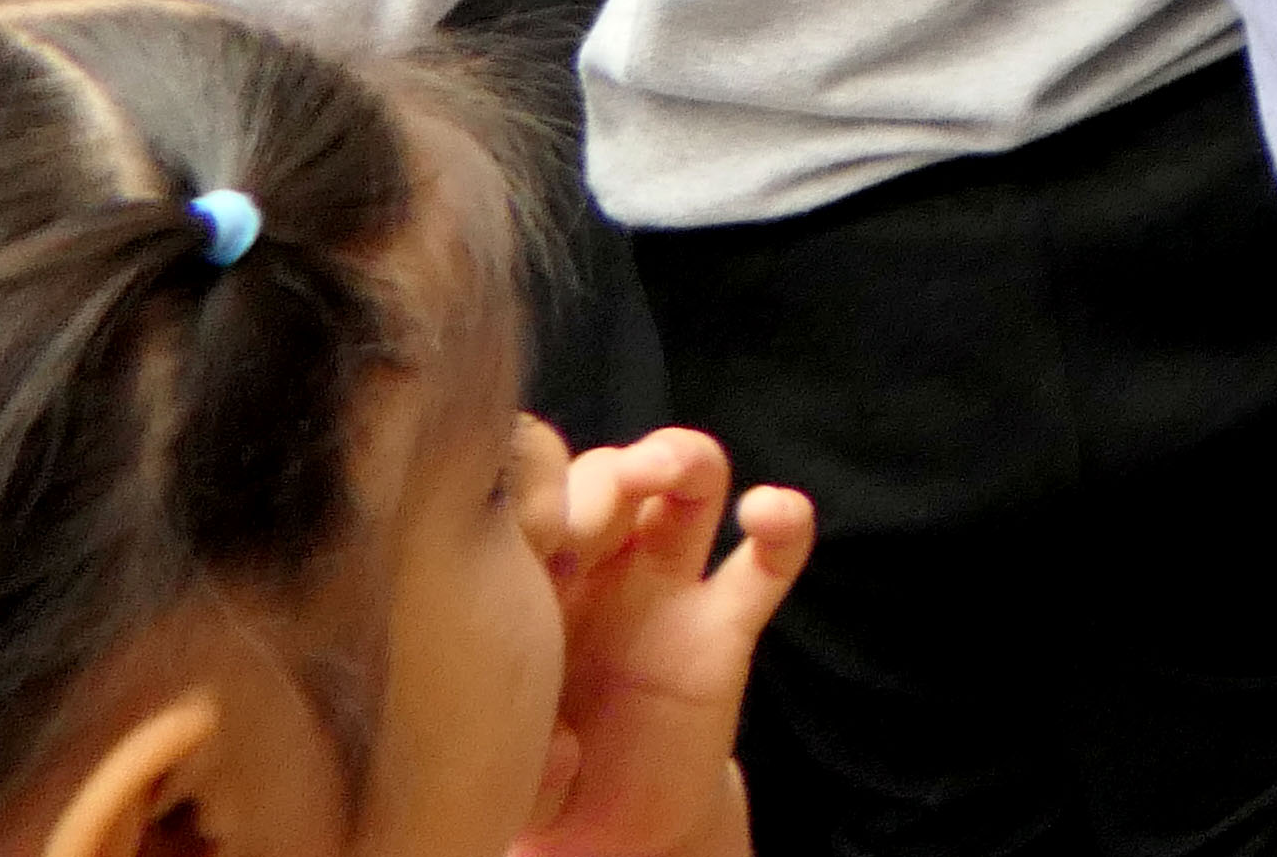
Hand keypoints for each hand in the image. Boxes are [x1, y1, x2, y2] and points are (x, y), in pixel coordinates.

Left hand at [518, 427, 814, 856]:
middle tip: (573, 536)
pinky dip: (783, 524)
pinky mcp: (725, 628)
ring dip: (679, 458)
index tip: (515, 550)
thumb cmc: (526, 779)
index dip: (525, 500)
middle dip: (592, 487)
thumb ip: (516, 742)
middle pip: (605, 474)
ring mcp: (667, 591)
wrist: (599, 828)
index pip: (527, 498)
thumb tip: (558, 744)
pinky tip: (769, 511)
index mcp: (526, 583)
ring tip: (660, 469)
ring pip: (689, 487)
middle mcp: (599, 569)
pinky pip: (768, 564)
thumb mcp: (493, 755)